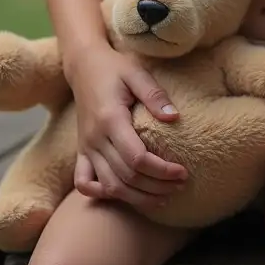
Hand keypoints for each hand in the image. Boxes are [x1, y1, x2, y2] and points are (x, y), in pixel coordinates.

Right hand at [67, 44, 187, 210]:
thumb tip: (175, 118)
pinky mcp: (81, 151)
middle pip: (126, 177)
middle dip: (156, 187)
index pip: (137, 159)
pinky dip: (102, 194)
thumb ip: (155, 95)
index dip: (162, 171)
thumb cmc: (114, 68)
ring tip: (164, 197)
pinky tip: (125, 195)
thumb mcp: (137, 73)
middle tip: (180, 186)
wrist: (84, 66)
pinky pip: (84, 183)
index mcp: (110, 119)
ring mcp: (86, 147)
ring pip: (109, 186)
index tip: (183, 172)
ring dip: (137, 198)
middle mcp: (95, 139)